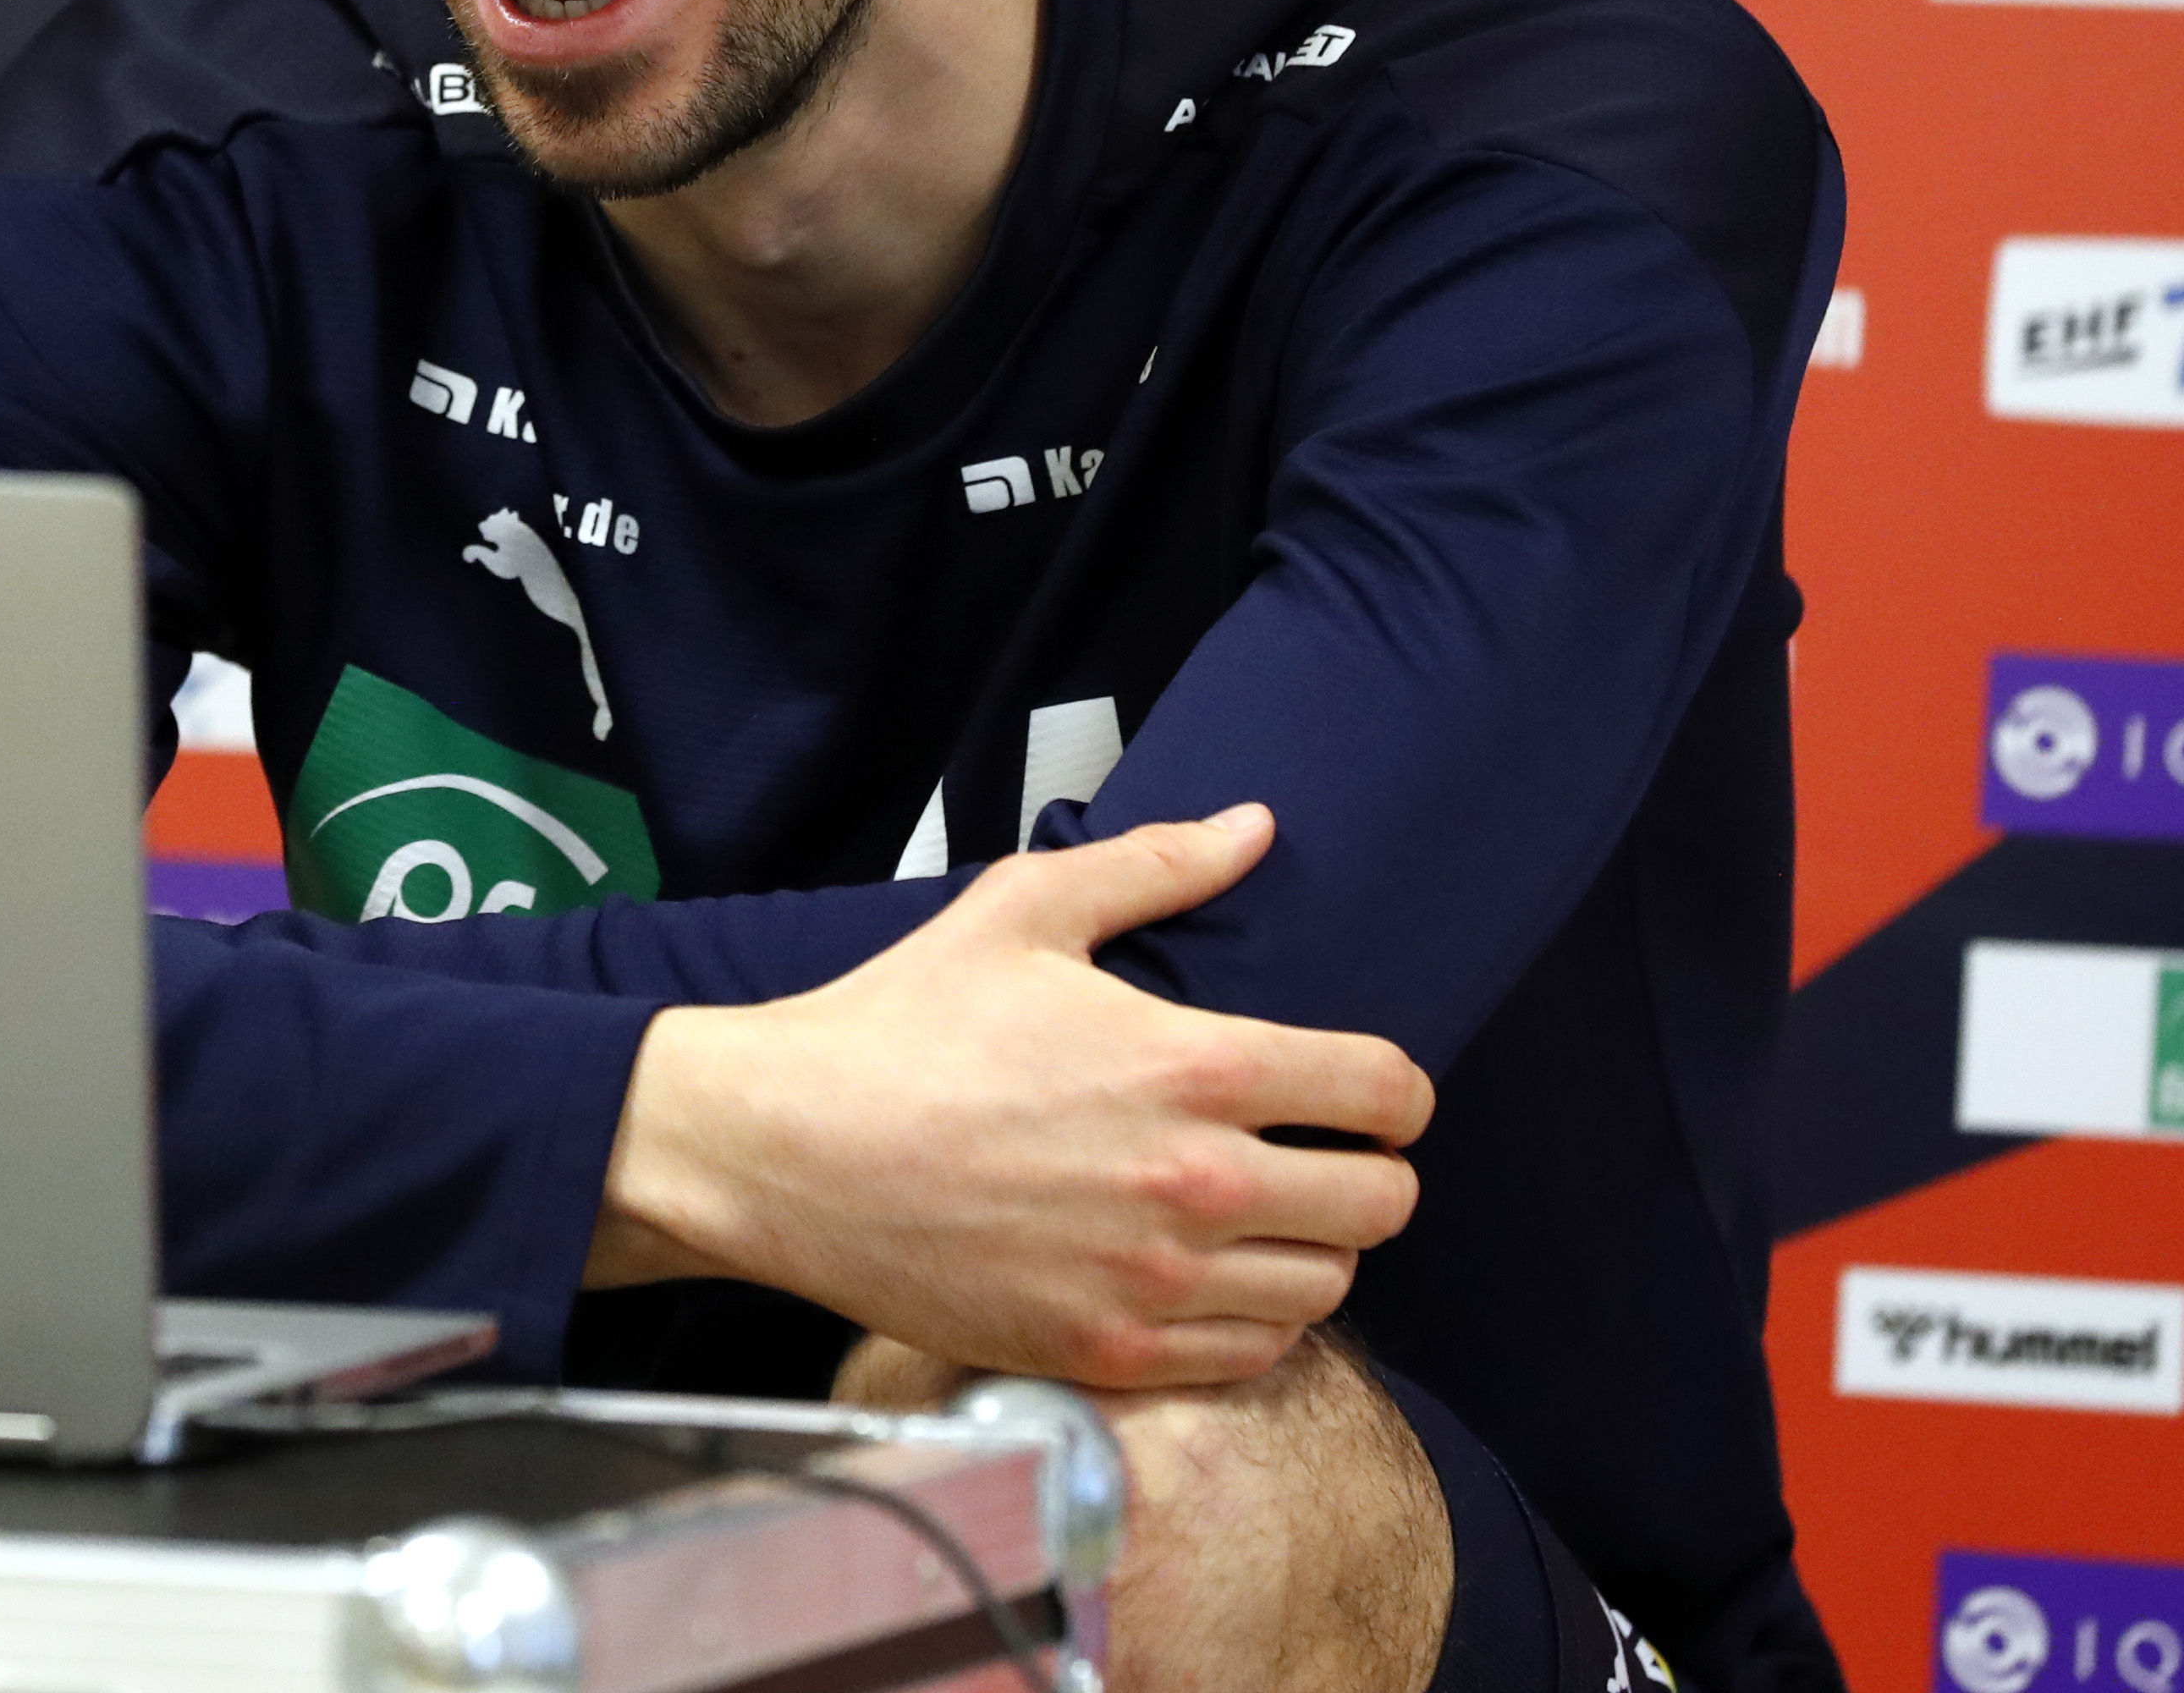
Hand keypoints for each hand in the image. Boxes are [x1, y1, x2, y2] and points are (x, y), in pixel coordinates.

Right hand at [586, 805, 1431, 1389]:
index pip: (1386, 1094)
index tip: (1366, 1089)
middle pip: (1382, 1204)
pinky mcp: (1108, 1351)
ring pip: (1327, 1287)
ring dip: (1315, 1247)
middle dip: (1370, 1171)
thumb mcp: (1023, 910)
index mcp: (1195, 1064)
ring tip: (1265, 1215)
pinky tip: (1211, 1276)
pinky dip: (1254, 1320)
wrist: (785, 1152)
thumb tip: (1256, 827)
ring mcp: (1154, 1280)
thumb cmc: (901, 1023)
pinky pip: (1251, 1355)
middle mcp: (1197, 1183)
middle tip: (1319, 1152)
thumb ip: (1155, 865)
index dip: (1397, 1088)